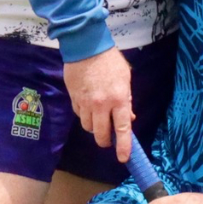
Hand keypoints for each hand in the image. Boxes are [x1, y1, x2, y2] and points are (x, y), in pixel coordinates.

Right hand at [63, 46, 133, 161]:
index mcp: (119, 99)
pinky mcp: (73, 99)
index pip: (122, 129)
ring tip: (98, 119)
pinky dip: (84, 115)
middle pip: (100, 134)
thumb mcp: (125, 78)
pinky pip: (79, 115)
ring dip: (94, 127)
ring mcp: (85, 103)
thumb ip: (127, 99)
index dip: (123, 146)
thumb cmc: (110, 61)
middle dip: (105, 141)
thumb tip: (129, 118)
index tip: (123, 158)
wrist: (85, 46)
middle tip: (108, 139)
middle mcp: (102, 105)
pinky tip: (88, 106)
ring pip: (87, 127)